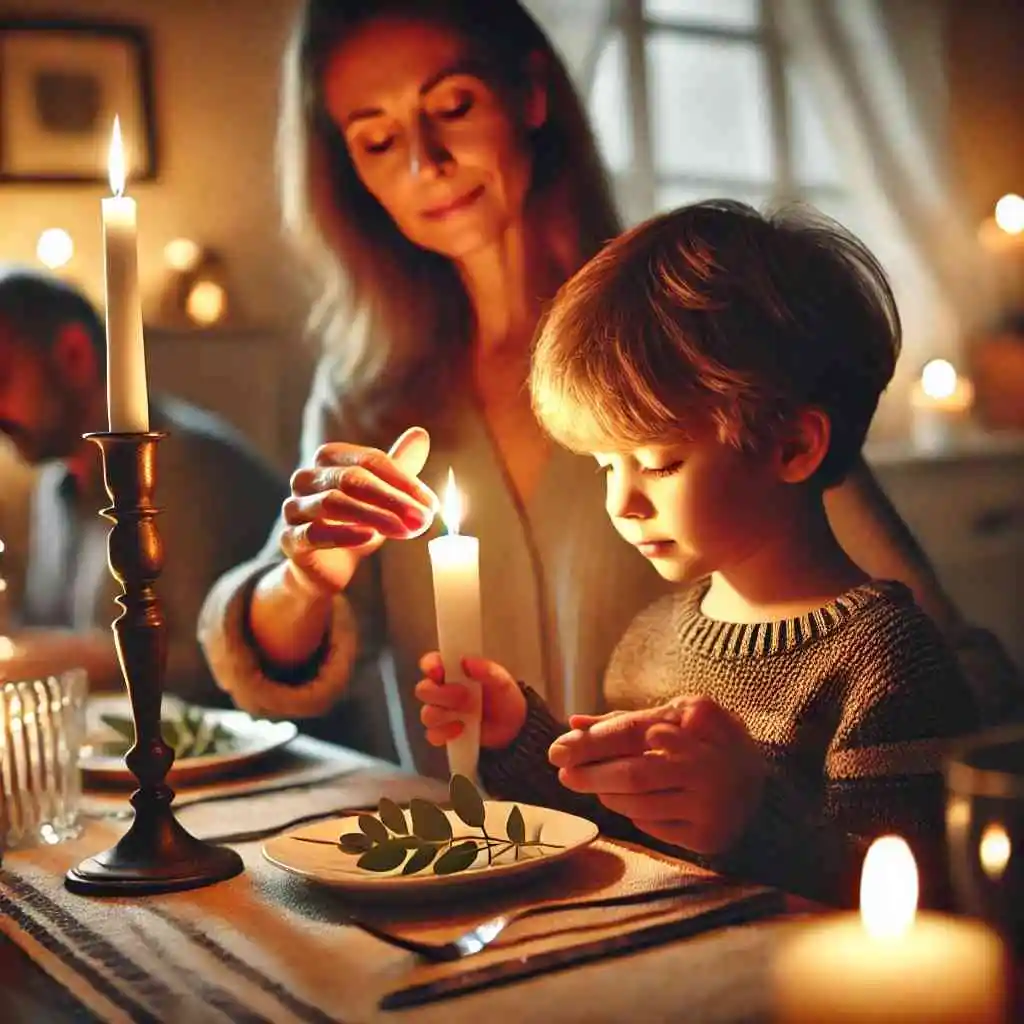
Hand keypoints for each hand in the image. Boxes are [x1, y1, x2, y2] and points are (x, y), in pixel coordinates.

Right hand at [280, 426, 437, 592]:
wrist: (324, 566)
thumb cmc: (355, 523)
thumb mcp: (381, 496)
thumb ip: (399, 467)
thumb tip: (421, 433)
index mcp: (329, 458)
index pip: (370, 460)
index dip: (404, 480)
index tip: (431, 504)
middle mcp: (306, 477)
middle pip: (352, 478)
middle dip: (392, 498)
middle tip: (423, 518)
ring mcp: (294, 507)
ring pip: (333, 503)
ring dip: (374, 516)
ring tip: (403, 530)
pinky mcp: (290, 539)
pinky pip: (313, 533)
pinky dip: (343, 534)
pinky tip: (369, 538)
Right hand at [415, 652, 526, 749]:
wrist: (514, 728)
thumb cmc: (504, 697)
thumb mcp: (502, 681)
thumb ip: (486, 669)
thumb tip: (466, 660)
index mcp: (453, 671)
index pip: (430, 663)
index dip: (430, 666)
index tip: (439, 671)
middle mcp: (442, 690)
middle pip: (423, 690)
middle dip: (442, 694)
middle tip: (465, 696)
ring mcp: (441, 712)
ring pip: (426, 714)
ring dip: (444, 715)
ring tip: (466, 716)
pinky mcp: (443, 733)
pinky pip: (432, 735)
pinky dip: (445, 733)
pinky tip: (460, 730)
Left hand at [548, 697, 766, 854]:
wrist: (762, 781)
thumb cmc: (703, 740)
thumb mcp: (673, 715)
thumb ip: (624, 721)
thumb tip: (574, 724)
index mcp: (698, 718)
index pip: (631, 732)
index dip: (590, 743)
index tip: (557, 750)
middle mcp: (708, 761)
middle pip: (633, 773)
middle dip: (591, 775)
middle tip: (563, 774)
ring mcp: (711, 802)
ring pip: (638, 803)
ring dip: (607, 795)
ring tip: (595, 785)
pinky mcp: (709, 835)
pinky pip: (653, 826)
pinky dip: (632, 813)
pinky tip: (627, 802)